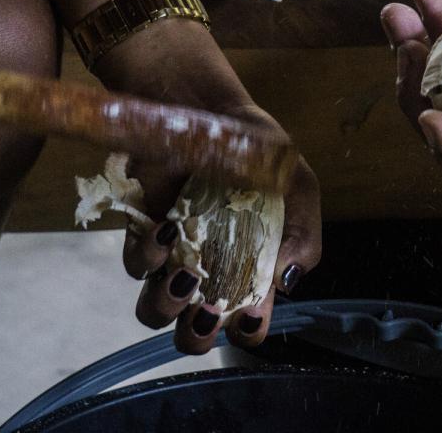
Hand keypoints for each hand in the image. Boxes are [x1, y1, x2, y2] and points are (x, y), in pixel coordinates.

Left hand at [92, 21, 321, 354]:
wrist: (208, 107)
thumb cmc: (255, 147)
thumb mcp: (297, 184)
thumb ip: (304, 234)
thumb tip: (287, 282)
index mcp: (249, 267)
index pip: (247, 323)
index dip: (248, 331)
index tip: (249, 318)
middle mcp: (209, 271)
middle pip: (195, 333)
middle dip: (199, 334)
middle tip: (208, 309)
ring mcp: (172, 255)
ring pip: (156, 310)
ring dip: (168, 304)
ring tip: (186, 273)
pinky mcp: (142, 230)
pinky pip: (137, 262)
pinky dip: (150, 254)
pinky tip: (168, 228)